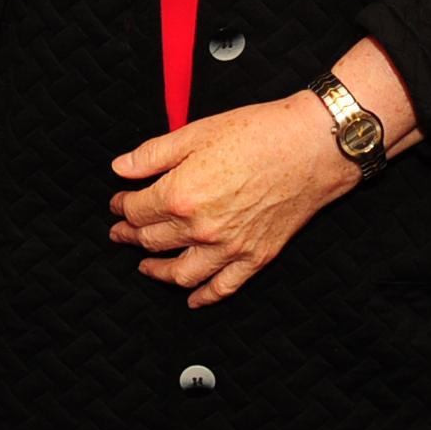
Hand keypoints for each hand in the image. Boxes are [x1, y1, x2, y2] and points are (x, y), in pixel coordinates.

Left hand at [107, 93, 357, 307]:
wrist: (312, 146)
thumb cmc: (259, 132)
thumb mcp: (196, 132)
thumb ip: (153, 154)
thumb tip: (121, 168)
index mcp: (181, 195)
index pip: (136, 210)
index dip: (121, 206)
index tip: (118, 202)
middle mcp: (201, 228)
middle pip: (152, 241)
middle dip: (130, 237)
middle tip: (121, 233)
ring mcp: (229, 248)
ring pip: (180, 273)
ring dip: (157, 272)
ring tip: (145, 266)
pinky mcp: (255, 257)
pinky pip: (223, 288)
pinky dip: (203, 297)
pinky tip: (192, 297)